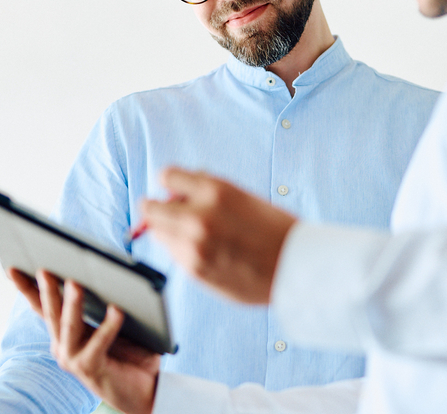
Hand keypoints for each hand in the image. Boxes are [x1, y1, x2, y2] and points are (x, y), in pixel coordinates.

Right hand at [7, 268, 160, 413]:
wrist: (143, 391)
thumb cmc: (130, 355)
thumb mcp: (113, 326)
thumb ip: (104, 305)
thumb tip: (108, 274)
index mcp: (64, 334)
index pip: (42, 307)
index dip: (27, 288)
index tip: (13, 268)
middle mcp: (62, 347)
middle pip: (52, 313)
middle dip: (47, 290)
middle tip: (44, 269)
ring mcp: (73, 359)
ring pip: (69, 326)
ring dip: (72, 304)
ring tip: (75, 283)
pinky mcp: (91, 367)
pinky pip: (99, 343)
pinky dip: (108, 326)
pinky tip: (117, 310)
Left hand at [140, 167, 297, 303]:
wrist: (296, 265)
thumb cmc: (274, 230)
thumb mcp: (242, 196)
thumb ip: (208, 191)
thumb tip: (177, 190)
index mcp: (214, 189)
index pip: (166, 176)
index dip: (170, 184)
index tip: (174, 192)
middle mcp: (198, 215)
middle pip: (150, 207)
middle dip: (158, 209)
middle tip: (171, 214)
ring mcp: (193, 244)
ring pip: (157, 233)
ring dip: (169, 231)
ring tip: (197, 236)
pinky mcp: (194, 269)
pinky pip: (173, 255)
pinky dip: (182, 252)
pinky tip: (208, 252)